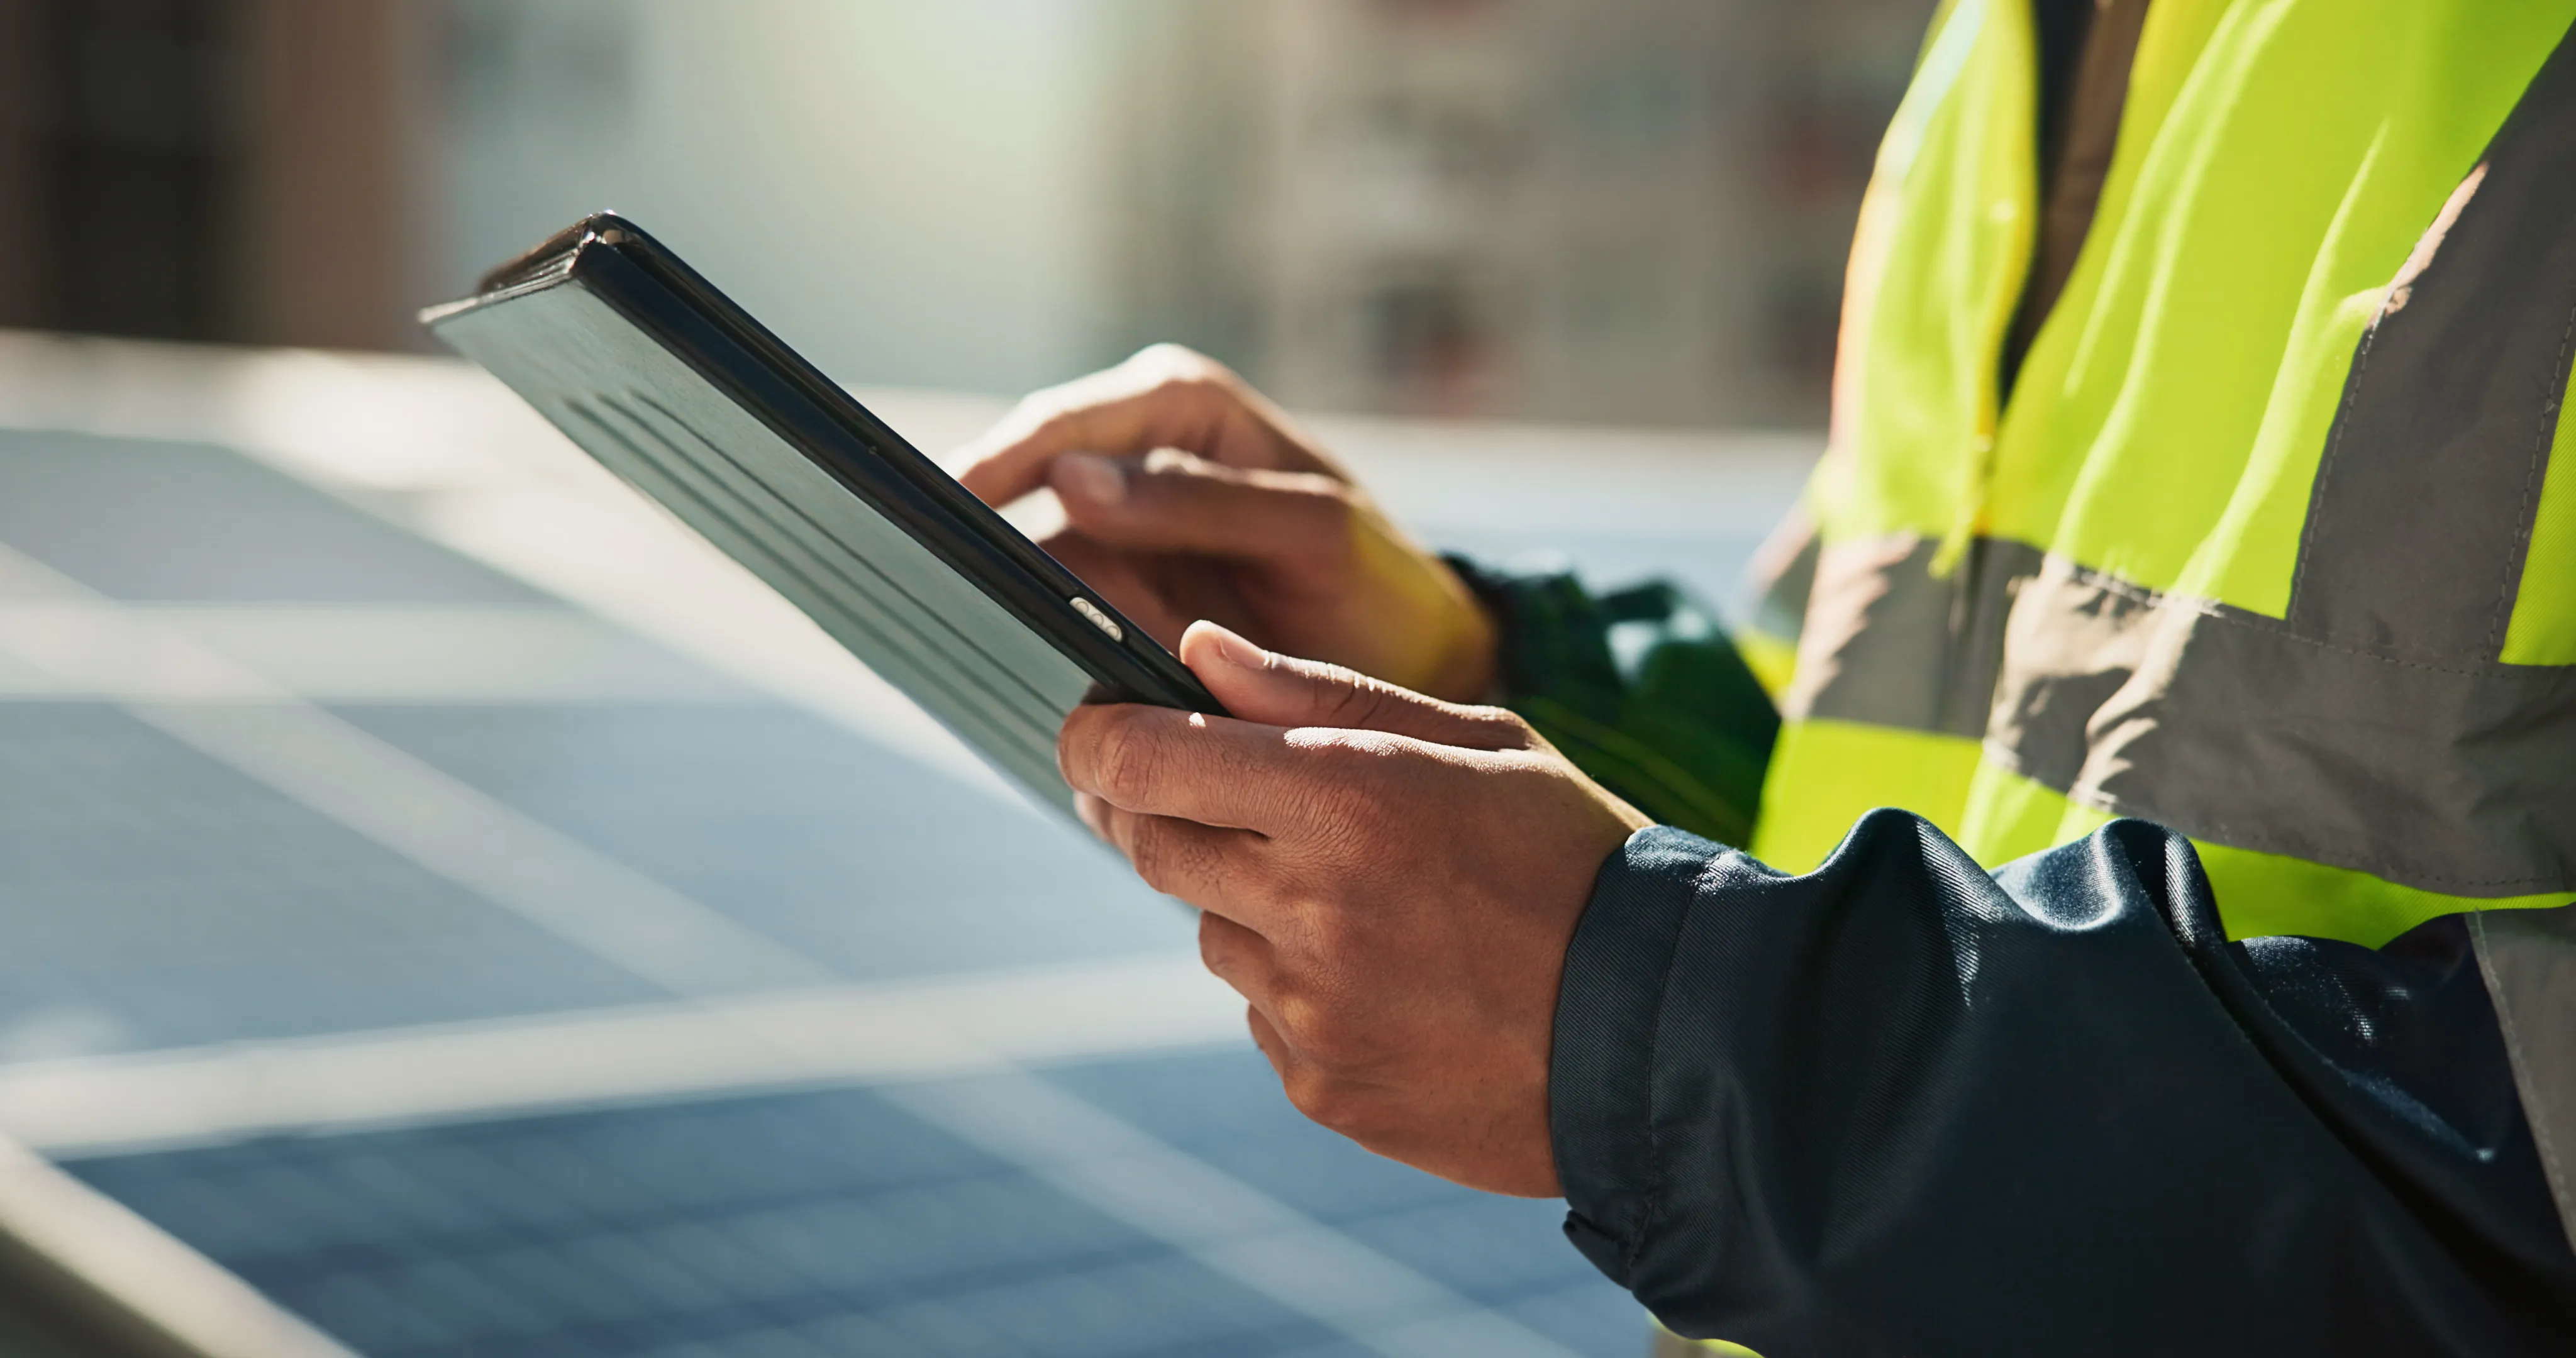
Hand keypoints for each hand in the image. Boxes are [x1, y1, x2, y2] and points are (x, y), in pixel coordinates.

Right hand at [957, 345, 1497, 701]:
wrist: (1410, 658)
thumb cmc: (1375, 575)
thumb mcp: (1311, 529)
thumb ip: (1200, 499)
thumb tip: (1072, 480)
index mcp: (1179, 406)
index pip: (1062, 426)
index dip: (992, 463)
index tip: (936, 506)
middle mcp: (1134, 457)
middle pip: (1021, 485)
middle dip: (964, 527)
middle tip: (904, 572)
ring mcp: (1118, 533)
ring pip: (1022, 556)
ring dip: (985, 592)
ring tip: (927, 625)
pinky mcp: (1112, 599)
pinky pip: (1048, 613)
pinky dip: (1021, 638)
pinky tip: (984, 668)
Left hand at [1059, 620, 1649, 1195]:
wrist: (1666, 1036)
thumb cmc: (1578, 859)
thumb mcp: (1477, 741)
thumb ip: (1322, 691)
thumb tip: (1193, 649)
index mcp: (1346, 797)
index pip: (1144, 758)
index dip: (1097, 735)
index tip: (1094, 724)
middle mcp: (1309, 905)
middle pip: (1151, 844)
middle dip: (1157, 807)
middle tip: (1208, 791)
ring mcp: (1309, 1007)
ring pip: (1209, 931)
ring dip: (1247, 901)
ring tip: (1363, 897)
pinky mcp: (1321, 1084)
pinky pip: (1263, 1014)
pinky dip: (1298, 985)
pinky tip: (1390, 975)